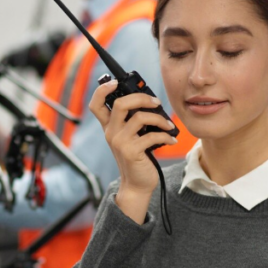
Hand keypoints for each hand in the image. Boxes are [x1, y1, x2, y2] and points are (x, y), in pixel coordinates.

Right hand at [89, 80, 176, 222]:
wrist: (137, 184)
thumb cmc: (137, 158)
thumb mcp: (131, 137)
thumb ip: (133, 121)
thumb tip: (151, 102)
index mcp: (109, 127)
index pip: (96, 104)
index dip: (102, 89)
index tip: (115, 82)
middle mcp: (111, 132)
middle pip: (120, 103)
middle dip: (141, 98)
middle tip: (156, 102)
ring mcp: (120, 142)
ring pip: (140, 117)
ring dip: (159, 118)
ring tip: (168, 125)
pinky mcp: (132, 152)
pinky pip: (151, 135)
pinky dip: (165, 136)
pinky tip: (171, 139)